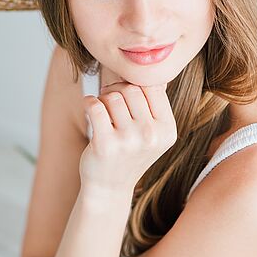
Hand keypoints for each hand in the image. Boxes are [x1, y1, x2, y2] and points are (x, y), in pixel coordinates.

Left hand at [80, 80, 176, 194]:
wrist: (110, 187)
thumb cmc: (129, 153)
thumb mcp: (152, 132)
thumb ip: (154, 103)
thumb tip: (152, 69)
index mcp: (167, 129)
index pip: (153, 87)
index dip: (136, 85)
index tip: (126, 94)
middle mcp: (152, 135)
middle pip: (131, 89)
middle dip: (117, 91)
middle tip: (109, 102)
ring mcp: (129, 141)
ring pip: (112, 96)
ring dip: (103, 100)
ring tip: (103, 114)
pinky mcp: (106, 144)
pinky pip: (95, 105)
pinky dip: (89, 103)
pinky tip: (90, 110)